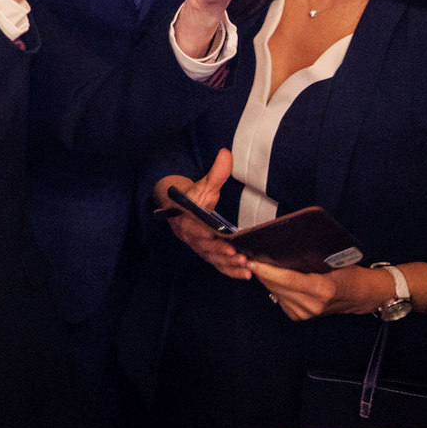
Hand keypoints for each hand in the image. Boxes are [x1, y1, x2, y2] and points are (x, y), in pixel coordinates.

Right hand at [155, 149, 250, 279]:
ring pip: (214, 260)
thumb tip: (225, 153)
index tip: (223, 241)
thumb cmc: (192, 198)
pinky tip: (246, 274)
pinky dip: (231, 271)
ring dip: (230, 265)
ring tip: (247, 267)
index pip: (197, 229)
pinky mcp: (208, 255)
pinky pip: (218, 266)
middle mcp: (192, 237)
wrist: (179, 210)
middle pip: (207, 248)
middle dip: (224, 254)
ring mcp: (200, 248)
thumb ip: (216, 173)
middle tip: (241, 257)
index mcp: (187, 219)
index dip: (209, 236)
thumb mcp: (203, 185)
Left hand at [252, 261, 390, 320]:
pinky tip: (272, 277)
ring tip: (257, 264)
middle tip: (247, 256)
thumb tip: (282, 246)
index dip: (267, 270)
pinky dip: (274, 288)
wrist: (362, 295)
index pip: (287, 279)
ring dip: (266, 279)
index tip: (250, 260)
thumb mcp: (334, 260)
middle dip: (261, 272)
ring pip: (275, 293)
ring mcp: (306, 314)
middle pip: (277, 286)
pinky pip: (280, 299)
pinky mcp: (300, 317)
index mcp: (321, 289)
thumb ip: (309, 257)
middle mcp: (312, 305)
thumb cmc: (349, 272)